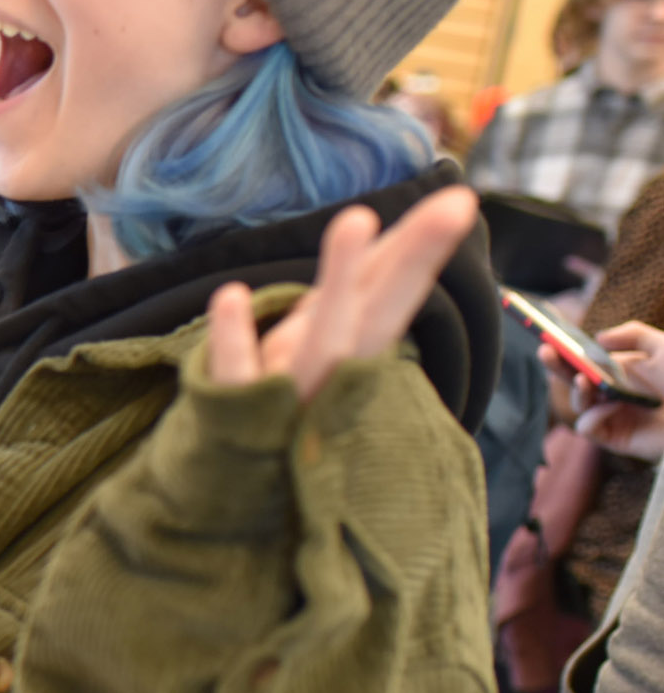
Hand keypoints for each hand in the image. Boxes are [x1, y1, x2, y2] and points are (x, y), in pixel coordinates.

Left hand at [204, 186, 479, 402]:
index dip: (423, 248)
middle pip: (380, 311)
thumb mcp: (326, 342)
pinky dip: (233, 339)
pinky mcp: (236, 413)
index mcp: (353, 350)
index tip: (461, 198)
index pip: (392, 291)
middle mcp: (333, 372)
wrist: (240, 493)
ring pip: (321, 340)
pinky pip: (235, 374)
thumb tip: (395, 229)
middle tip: (457, 205)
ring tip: (357, 218)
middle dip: (415, 258)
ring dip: (338, 280)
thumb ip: (359, 291)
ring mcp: (287, 393)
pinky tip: (230, 294)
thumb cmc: (292, 404)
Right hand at [552, 321, 663, 459]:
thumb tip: (598, 339)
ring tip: (586, 381)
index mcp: (623, 374)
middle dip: (557, 367)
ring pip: (577, 405)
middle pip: (574, 382)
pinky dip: (592, 415)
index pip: (588, 363)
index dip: (567, 353)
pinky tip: (611, 406)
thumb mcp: (663, 347)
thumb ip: (633, 334)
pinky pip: (587, 427)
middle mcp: (615, 394)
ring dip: (577, 391)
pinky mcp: (615, 438)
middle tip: (545, 352)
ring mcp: (614, 417)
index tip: (551, 341)